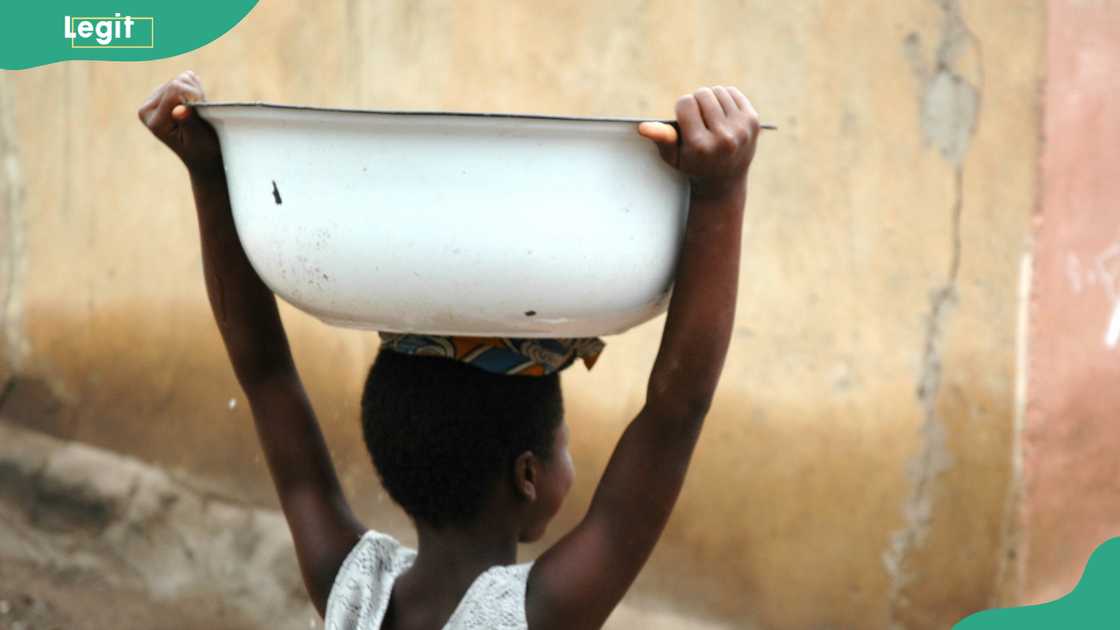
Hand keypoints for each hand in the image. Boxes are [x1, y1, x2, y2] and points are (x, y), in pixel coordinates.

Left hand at [137, 70, 221, 174]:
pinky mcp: (162, 94)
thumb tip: (179, 110)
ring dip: (196, 94)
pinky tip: (195, 106)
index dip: (195, 96)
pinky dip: (195, 90)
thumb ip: (189, 122)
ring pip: (181, 79)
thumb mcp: (199, 139)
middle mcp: (148, 109)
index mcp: (154, 121)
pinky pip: (182, 79)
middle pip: (177, 81)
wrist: (202, 157)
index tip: (202, 114)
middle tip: (200, 117)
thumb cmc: (203, 150)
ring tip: (198, 114)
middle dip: (195, 95)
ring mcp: (153, 101)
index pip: (176, 89)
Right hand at [639, 86, 759, 198]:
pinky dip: (725, 99)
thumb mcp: (673, 157)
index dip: (681, 109)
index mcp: (701, 146)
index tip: (684, 121)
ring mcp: (741, 129)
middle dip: (696, 102)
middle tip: (697, 119)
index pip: (685, 103)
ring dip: (710, 100)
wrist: (725, 182)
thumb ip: (661, 139)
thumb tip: (643, 127)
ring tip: (709, 117)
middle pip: (702, 94)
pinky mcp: (753, 122)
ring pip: (718, 91)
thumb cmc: (693, 166)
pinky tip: (722, 115)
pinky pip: (733, 93)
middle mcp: (723, 138)